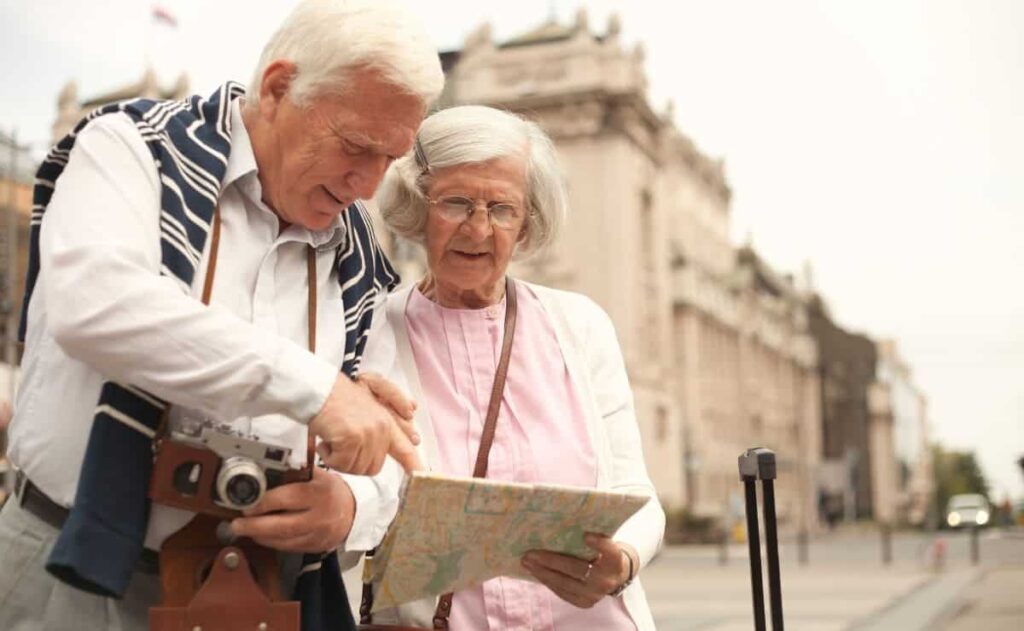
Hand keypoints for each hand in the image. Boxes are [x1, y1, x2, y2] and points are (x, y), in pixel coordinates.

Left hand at [229, 466, 352, 552]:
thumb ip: (296, 471)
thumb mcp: (318, 475)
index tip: (248, 503)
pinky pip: (288, 548)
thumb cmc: (331, 490)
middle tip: (237, 523)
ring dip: (259, 536)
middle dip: (255, 525)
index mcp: (319, 492)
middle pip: (282, 525)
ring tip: (243, 529)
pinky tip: (261, 536)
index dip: (263, 502)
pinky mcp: (314, 547)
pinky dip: (271, 542)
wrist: (354, 512)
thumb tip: (266, 465)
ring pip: (283, 540)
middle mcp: (319, 515)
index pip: (287, 498)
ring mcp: (317, 534)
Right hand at [309, 373, 420, 474]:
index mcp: (387, 421)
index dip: (414, 467)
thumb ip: (392, 403)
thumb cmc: (337, 394)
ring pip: (356, 468)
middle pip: (373, 467)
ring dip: (339, 459)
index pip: (406, 450)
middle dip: (354, 462)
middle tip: (342, 445)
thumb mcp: (370, 393)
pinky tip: (326, 441)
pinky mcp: (352, 438)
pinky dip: (329, 457)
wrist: (317, 388)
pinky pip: (340, 464)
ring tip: (333, 439)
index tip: (421, 477)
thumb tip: (411, 412)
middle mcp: (381, 428)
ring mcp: (368, 433)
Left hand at [521, 534, 636, 607]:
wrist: (616, 576)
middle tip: (530, 553)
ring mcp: (595, 595)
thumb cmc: (604, 552)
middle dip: (551, 561)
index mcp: (615, 560)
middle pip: (577, 569)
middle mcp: (606, 580)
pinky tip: (535, 572)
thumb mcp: (606, 541)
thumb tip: (564, 518)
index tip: (586, 535)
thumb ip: (593, 535)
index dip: (599, 544)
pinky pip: (562, 592)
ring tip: (526, 562)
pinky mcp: (584, 603)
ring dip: (542, 572)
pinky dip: (547, 581)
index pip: (609, 551)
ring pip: (565, 583)